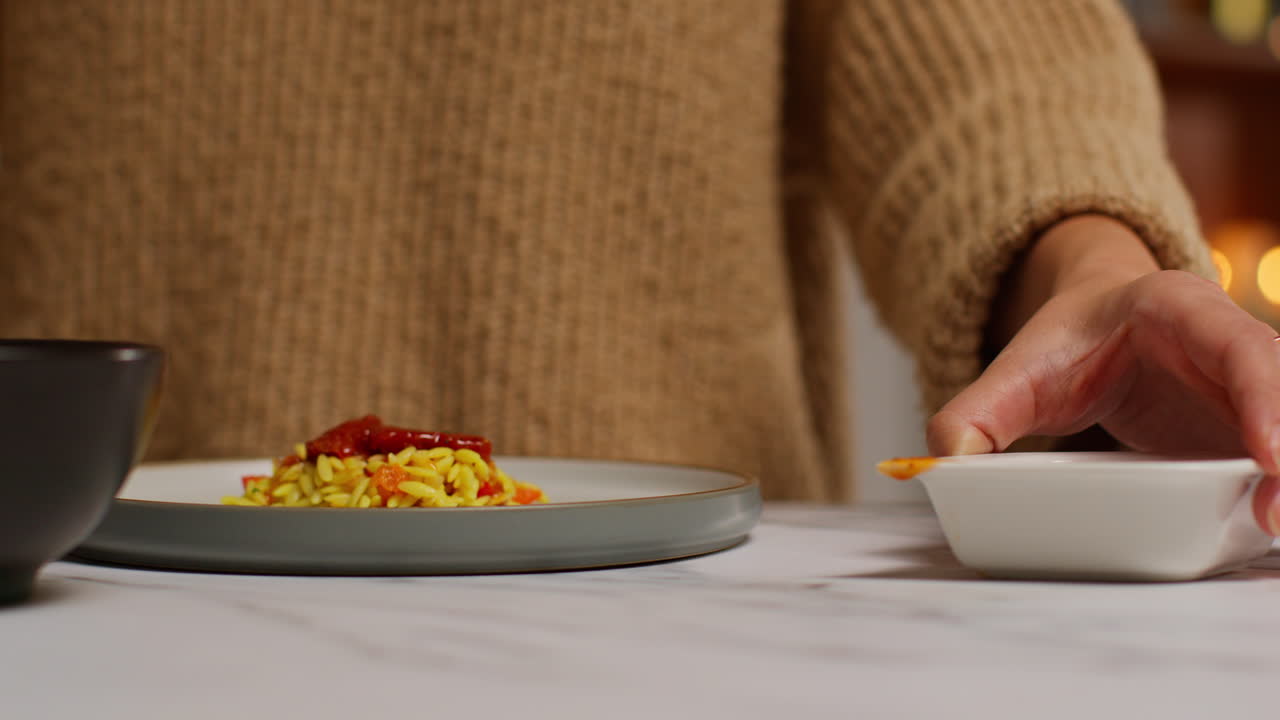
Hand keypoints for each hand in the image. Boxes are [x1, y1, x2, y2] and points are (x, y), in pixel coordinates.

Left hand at [927, 215, 1279, 534]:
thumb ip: (973, 412)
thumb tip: (945, 466)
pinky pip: (1276, 458)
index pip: (1238, 345)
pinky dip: (1276, 486)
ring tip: (1269, 526)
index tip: (1269, 454)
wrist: (1095, 326)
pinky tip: (1264, 526)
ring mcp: (1249, 392)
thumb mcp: (1016, 369)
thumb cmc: (1066, 343)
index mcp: (1180, 309)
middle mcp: (1232, 345)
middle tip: (1271, 515)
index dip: (1265, 396)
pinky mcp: (1249, 430)